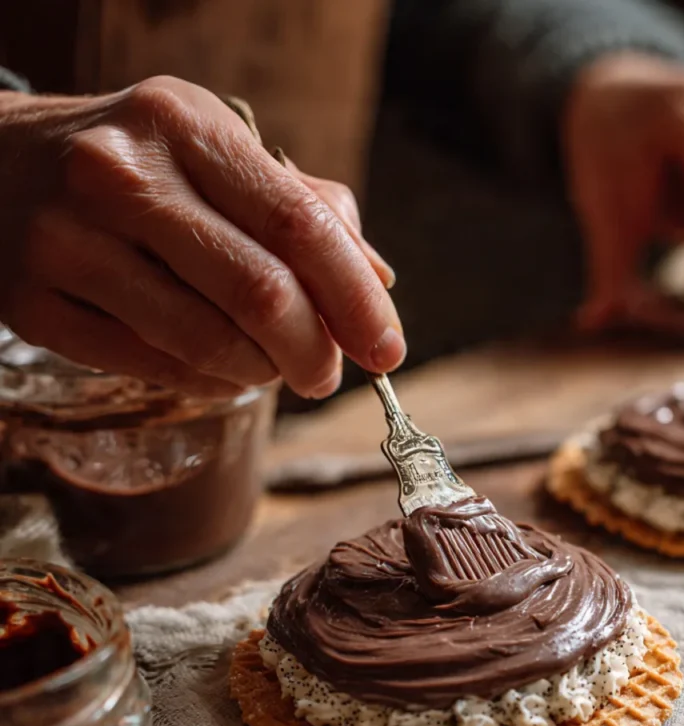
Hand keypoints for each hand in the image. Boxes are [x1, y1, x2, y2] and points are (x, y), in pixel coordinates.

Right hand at [0, 77, 402, 398]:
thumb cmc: (137, 168)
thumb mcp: (215, 154)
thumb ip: (302, 210)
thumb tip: (377, 282)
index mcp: (185, 124)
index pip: (300, 225)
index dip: (356, 301)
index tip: (386, 350)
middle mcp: (121, 175)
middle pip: (260, 294)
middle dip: (313, 352)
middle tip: (325, 375)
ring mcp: (68, 241)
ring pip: (208, 343)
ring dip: (262, 372)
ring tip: (270, 366)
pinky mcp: (35, 305)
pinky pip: (155, 369)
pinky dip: (209, 381)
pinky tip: (219, 367)